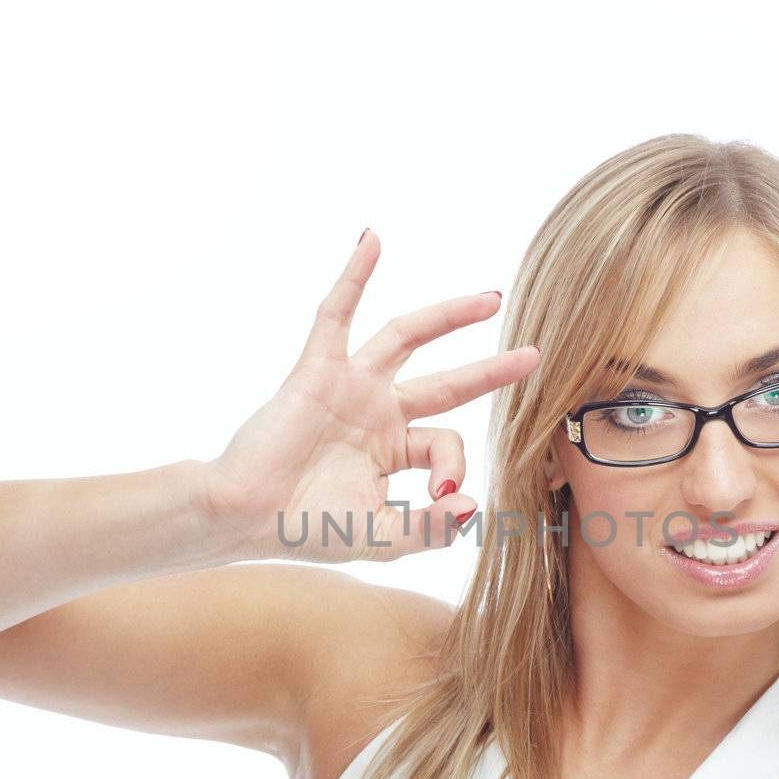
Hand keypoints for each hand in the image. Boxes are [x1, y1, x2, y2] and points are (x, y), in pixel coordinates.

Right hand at [200, 229, 540, 562]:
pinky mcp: (317, 369)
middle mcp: (377, 412)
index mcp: (393, 450)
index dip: (456, 468)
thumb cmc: (305, 528)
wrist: (244, 517)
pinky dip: (355, 275)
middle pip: (447, 383)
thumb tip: (474, 505)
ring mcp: (349, 386)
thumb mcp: (383, 538)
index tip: (442, 497)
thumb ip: (431, 527)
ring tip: (490, 300)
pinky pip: (336, 313)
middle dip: (490, 370)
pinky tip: (372, 240)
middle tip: (534, 354)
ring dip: (448, 316)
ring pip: (406, 338)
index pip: (446, 442)